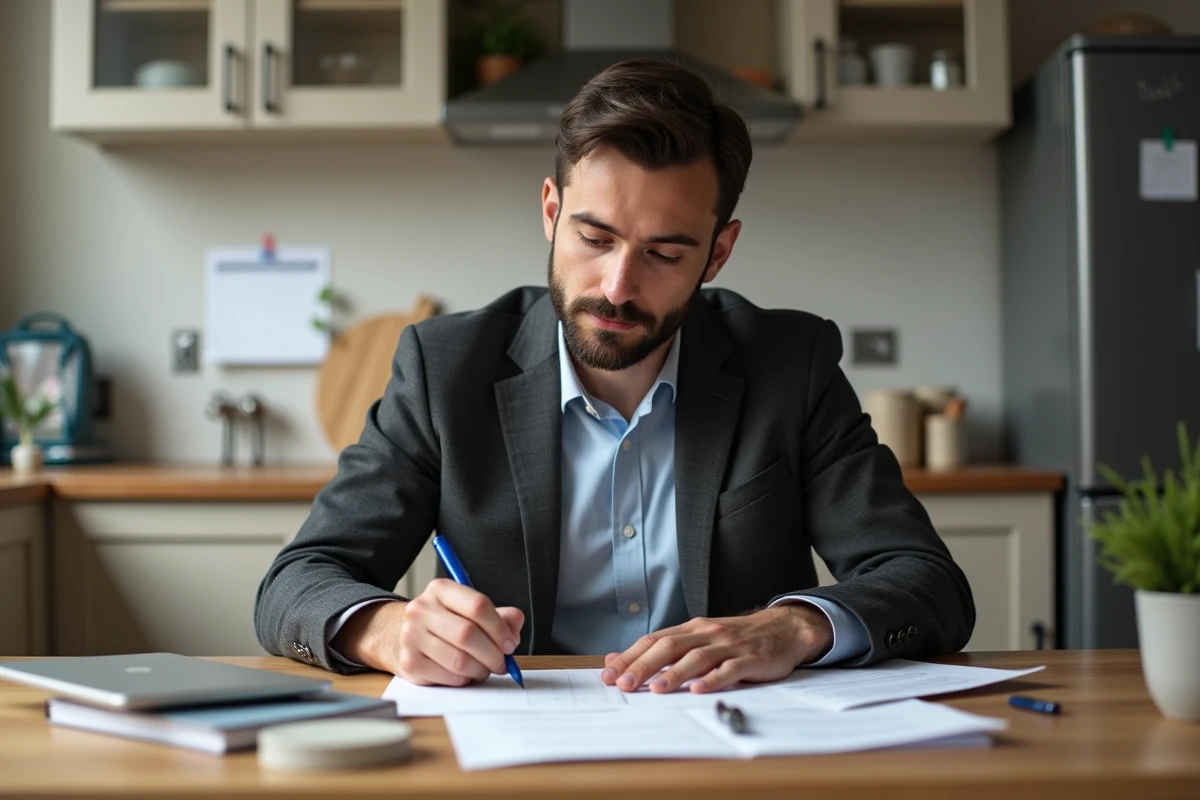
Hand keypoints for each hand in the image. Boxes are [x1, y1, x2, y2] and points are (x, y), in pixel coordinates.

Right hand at [332, 579, 523, 685]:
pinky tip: (464, 674)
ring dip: (480, 670)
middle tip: (502, 663)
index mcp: (441, 589)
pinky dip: (464, 680)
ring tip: (484, 669)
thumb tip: (515, 625)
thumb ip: (497, 615)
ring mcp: (411, 636)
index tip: (510, 644)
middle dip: (493, 654)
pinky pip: (448, 677)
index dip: (500, 628)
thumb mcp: (467, 610)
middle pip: (468, 635)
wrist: (396, 635)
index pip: (478, 605)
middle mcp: (422, 609)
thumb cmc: (442, 622)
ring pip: (459, 660)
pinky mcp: (409, 663)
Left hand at [600, 605, 832, 693]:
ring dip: (674, 674)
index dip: (630, 656)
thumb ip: (667, 649)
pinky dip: (713, 679)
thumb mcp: (701, 639)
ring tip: (656, 689)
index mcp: (692, 629)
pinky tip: (699, 690)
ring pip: (697, 658)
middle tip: (623, 684)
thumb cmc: (736, 639)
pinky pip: (730, 669)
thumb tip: (622, 659)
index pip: (654, 640)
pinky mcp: (751, 659)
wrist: (783, 629)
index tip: (608, 674)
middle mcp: (707, 633)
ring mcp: (729, 645)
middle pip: (669, 647)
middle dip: (643, 666)